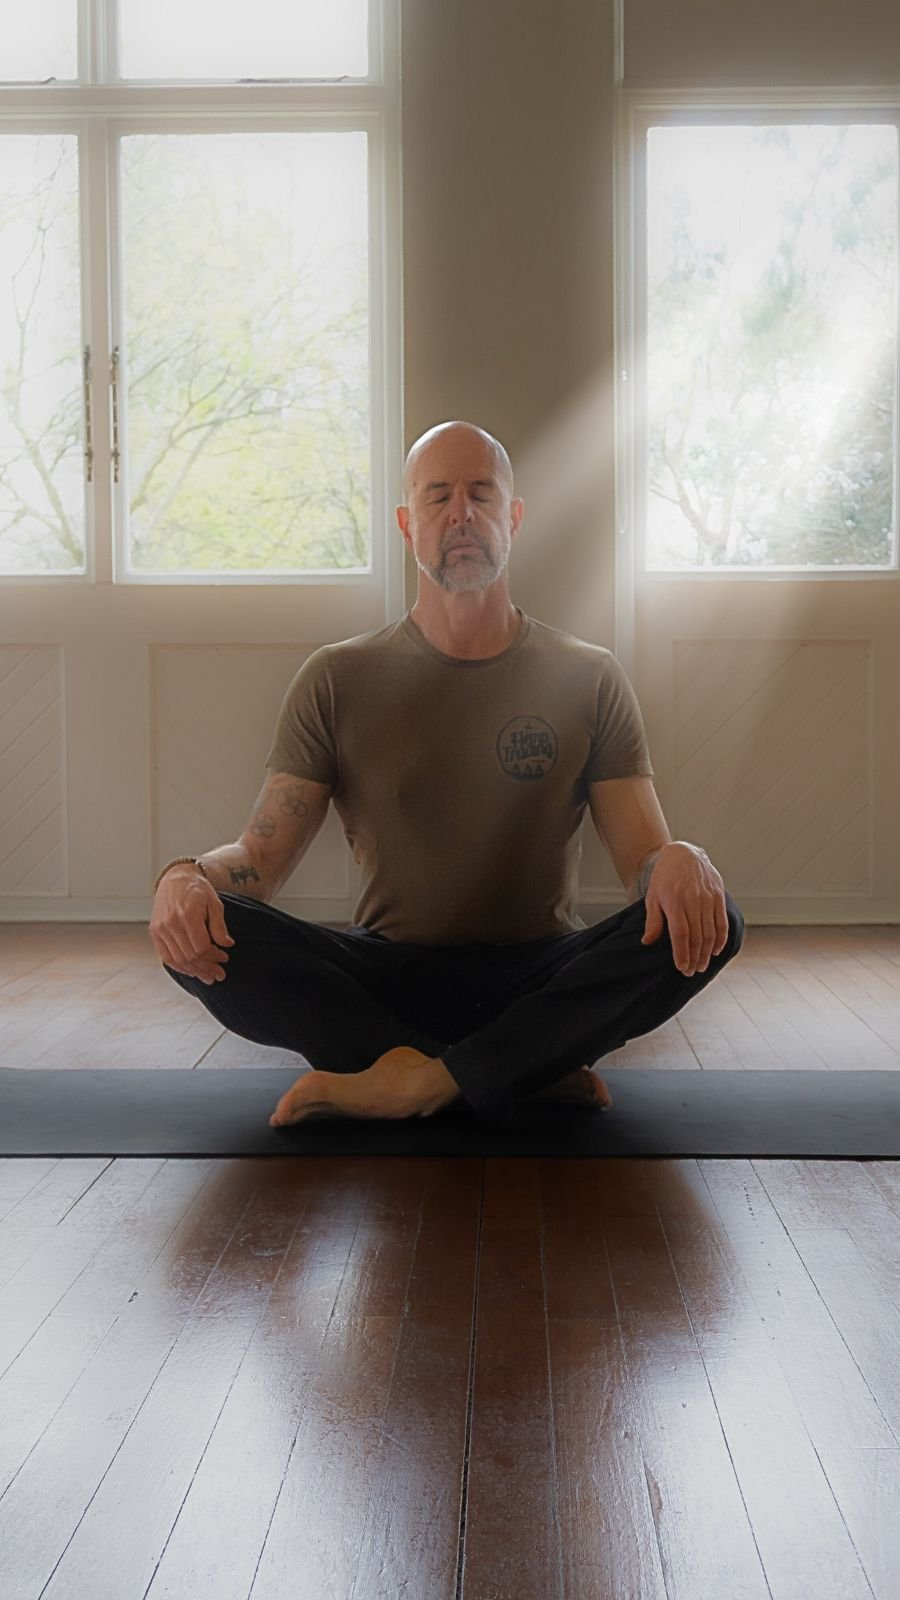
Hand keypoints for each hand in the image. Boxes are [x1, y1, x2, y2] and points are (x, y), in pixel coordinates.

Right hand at [149, 867, 234, 984]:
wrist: (175, 878)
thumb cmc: (197, 890)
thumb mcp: (214, 903)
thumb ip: (219, 925)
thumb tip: (227, 945)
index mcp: (187, 914)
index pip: (201, 947)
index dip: (214, 957)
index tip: (224, 958)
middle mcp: (170, 923)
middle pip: (190, 956)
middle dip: (207, 968)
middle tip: (219, 975)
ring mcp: (160, 929)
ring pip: (178, 959)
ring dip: (194, 971)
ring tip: (208, 977)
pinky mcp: (154, 932)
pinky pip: (166, 957)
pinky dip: (179, 967)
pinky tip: (192, 971)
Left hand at [640, 843, 728, 975]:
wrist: (684, 853)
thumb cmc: (664, 878)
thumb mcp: (652, 897)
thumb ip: (653, 921)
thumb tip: (647, 942)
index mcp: (674, 901)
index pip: (680, 934)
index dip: (682, 953)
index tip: (681, 968)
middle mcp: (693, 900)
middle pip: (697, 936)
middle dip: (694, 958)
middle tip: (691, 972)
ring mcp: (708, 898)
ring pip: (710, 932)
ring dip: (706, 952)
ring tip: (701, 965)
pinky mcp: (718, 896)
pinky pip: (722, 922)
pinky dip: (720, 938)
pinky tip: (715, 950)